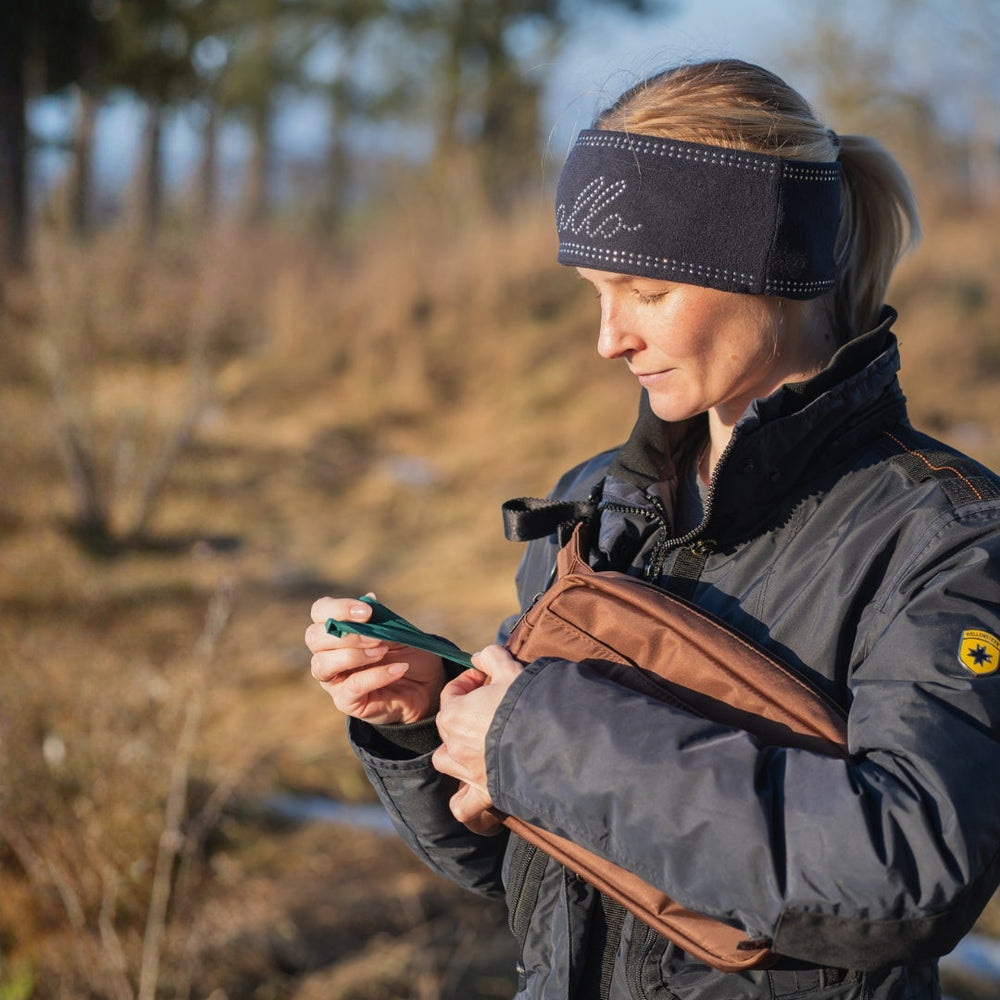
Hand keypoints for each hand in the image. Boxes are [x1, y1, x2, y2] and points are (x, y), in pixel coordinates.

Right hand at [306, 595, 445, 724]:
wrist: (424, 685)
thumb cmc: (405, 652)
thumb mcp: (395, 630)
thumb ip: (379, 618)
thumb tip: (369, 598)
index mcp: (334, 630)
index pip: (320, 611)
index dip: (338, 608)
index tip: (367, 611)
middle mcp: (326, 653)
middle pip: (314, 637)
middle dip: (345, 634)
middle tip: (375, 636)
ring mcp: (333, 679)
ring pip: (322, 664)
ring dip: (353, 655)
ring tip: (383, 651)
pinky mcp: (346, 701)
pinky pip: (352, 687)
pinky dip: (376, 675)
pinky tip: (398, 668)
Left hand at [432, 644, 522, 833]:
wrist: (547, 738)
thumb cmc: (524, 700)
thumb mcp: (509, 668)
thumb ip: (491, 657)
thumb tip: (480, 657)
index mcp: (454, 714)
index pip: (451, 694)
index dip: (467, 681)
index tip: (485, 677)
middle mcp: (454, 746)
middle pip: (448, 727)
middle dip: (465, 714)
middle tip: (491, 706)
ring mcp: (467, 772)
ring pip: (447, 763)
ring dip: (456, 755)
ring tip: (477, 747)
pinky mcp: (484, 793)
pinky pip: (462, 806)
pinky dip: (464, 802)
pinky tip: (475, 793)